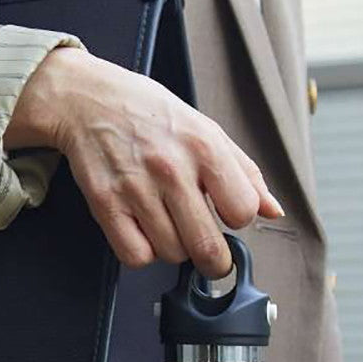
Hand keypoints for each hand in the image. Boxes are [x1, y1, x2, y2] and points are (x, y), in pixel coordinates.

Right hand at [4, 47, 284, 276]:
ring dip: (173, 249)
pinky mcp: (105, 204)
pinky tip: (142, 231)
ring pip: (171, 254)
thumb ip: (244, 172)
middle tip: (209, 254)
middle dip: (214, 260)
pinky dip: (142, 252)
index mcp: (204, 147)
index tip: (225, 215)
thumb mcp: (206, 130)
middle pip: (207, 247)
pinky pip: (135, 256)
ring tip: (166, 225)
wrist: (89, 101)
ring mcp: (136, 188)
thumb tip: (273, 211)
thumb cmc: (151, 115)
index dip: (237, 220)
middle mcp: (171, 168)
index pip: (242, 212)